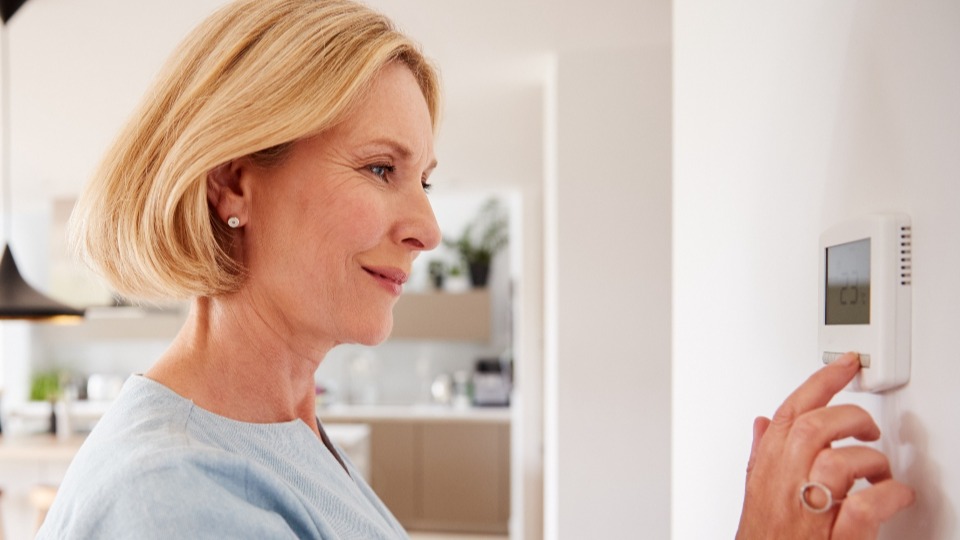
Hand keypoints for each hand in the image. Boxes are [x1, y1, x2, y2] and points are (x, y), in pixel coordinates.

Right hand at [735, 352, 914, 538]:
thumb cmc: (763, 537)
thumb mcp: (755, 490)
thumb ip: (761, 453)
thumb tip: (763, 422)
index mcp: (767, 469)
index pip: (791, 412)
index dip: (820, 383)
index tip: (845, 365)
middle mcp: (785, 486)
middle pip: (814, 429)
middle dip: (850, 419)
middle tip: (868, 429)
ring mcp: (808, 513)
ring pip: (837, 463)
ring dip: (870, 461)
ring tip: (881, 472)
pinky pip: (862, 510)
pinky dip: (886, 497)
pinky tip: (895, 495)